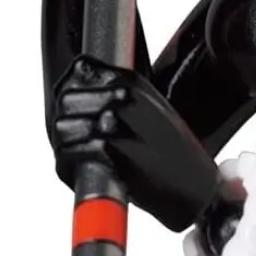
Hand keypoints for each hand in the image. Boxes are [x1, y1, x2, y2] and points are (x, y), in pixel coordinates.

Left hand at [52, 56, 218, 231]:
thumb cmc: (173, 150)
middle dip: (69, 120)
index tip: (79, 110)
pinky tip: (89, 170)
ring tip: (87, 156)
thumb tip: (77, 77)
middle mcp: (122, 96)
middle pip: (66, 98)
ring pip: (62, 126)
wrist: (193, 186)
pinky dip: (70, 167)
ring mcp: (113, 121)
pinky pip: (67, 154)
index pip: (81, 70)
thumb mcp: (152, 107)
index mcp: (132, 80)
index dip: (75, 93)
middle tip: (83, 140)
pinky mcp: (106, 150)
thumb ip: (116, 92)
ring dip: (68, 145)